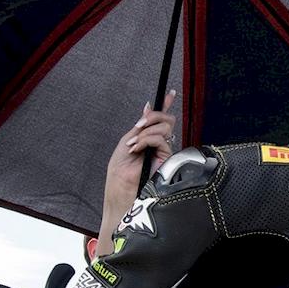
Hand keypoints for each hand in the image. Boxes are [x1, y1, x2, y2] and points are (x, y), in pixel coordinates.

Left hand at [100, 92, 178, 233]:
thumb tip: (147, 107)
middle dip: (151, 117)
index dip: (165, 106)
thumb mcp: (125, 144)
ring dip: (145, 131)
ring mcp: (164, 153)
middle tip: (138, 127)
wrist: (120, 194)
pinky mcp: (167, 160)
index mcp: (147, 141)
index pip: (160, 121)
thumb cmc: (119, 174)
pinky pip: (161, 139)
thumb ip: (138, 128)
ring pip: (165, 127)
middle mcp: (158, 146)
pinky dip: (146, 139)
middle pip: (166, 120)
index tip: (169, 93)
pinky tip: (137, 149)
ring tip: (133, 146)